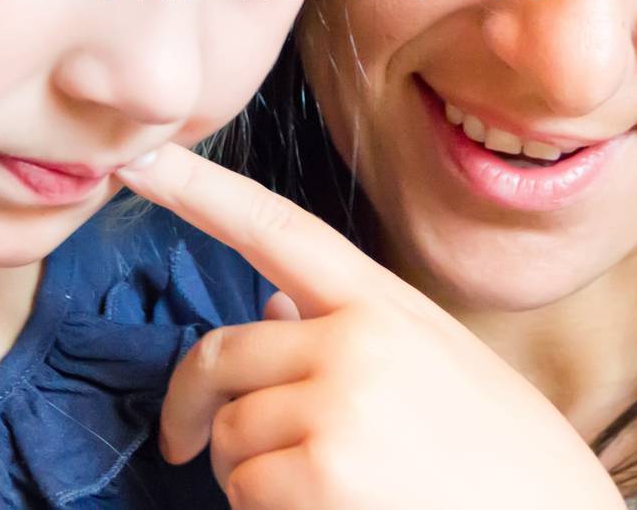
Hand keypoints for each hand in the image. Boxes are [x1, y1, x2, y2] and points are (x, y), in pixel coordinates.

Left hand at [116, 143, 626, 509]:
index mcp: (384, 302)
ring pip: (230, 434)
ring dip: (248, 474)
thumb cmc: (499, 458)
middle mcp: (356, 338)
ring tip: (326, 489)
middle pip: (219, 353)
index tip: (137, 160)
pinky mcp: (323, 470)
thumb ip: (348, 334)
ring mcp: (339, 400)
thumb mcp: (432, 368)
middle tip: (187, 445)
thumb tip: (265, 312)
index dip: (199, 189)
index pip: (275, 228)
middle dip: (194, 408)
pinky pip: (244, 492)